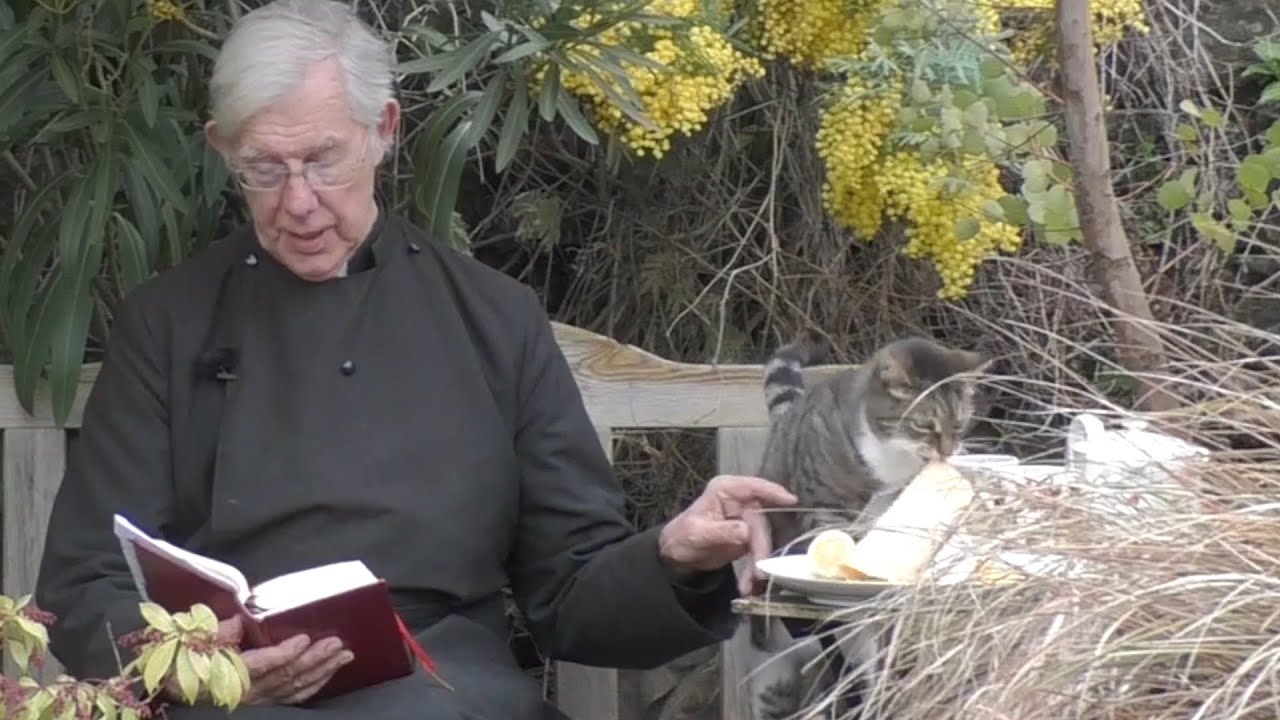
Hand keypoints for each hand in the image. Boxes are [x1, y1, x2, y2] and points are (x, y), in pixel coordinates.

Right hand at [163, 615, 352, 705]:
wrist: (173, 682)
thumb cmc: (184, 657)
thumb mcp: (195, 639)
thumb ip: (221, 630)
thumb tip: (243, 617)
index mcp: (230, 673)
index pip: (262, 664)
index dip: (284, 653)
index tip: (304, 638)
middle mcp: (247, 691)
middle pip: (286, 676)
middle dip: (315, 660)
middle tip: (337, 643)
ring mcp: (258, 700)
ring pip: (295, 687)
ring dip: (322, 671)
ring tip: (344, 655)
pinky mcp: (264, 702)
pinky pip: (293, 697)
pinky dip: (314, 685)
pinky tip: (329, 673)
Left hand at [657, 474, 795, 596]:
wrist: (678, 557)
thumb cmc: (682, 536)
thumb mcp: (699, 533)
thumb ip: (723, 531)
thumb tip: (747, 531)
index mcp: (725, 490)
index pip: (753, 487)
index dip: (773, 492)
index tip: (790, 501)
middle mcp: (740, 501)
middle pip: (761, 521)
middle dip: (761, 547)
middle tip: (760, 570)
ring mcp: (746, 519)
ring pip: (762, 538)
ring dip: (759, 561)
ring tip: (753, 582)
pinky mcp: (749, 537)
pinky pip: (758, 551)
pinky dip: (755, 567)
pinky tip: (749, 583)